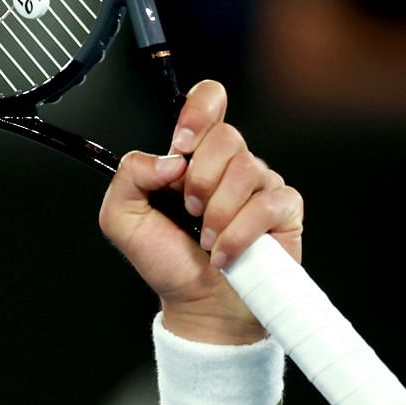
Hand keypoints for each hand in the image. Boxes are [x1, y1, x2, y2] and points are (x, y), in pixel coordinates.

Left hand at [98, 80, 303, 344]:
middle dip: (199, 179)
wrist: (197, 303)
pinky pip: (266, 204)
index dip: (199, 112)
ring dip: (217, 212)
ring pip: (246, 170)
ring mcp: (260, 184)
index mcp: (192, 156)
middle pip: (226, 136)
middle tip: (189, 210)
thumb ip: (129, 176)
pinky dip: (239, 233)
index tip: (183, 144)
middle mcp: (229, 164)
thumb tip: (170, 159)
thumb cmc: (165, 259)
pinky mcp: (284, 209)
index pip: (209, 101)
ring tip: (206, 237)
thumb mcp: (122, 218)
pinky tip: (224, 252)